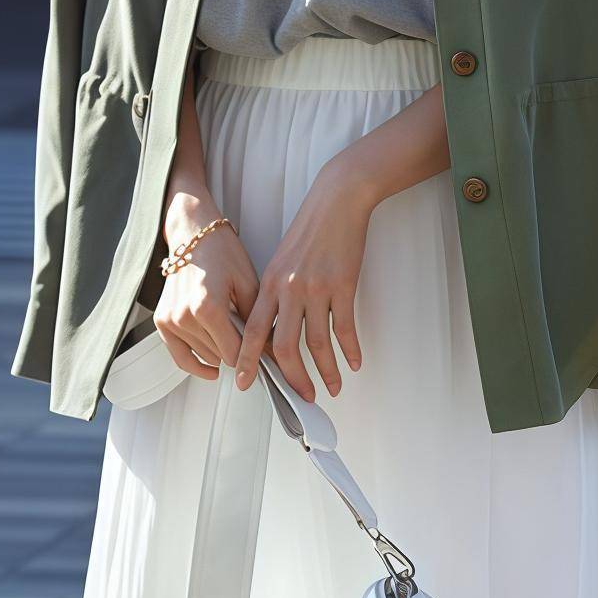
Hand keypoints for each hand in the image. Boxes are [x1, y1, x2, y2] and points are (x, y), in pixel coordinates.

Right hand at [153, 221, 260, 381]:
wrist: (192, 235)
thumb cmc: (220, 251)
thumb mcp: (249, 284)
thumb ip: (258, 321)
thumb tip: (270, 347)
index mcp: (208, 307)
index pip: (235, 353)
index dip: (252, 354)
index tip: (263, 355)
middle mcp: (184, 316)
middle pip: (220, 356)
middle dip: (237, 349)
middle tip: (248, 336)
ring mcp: (170, 320)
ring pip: (204, 357)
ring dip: (219, 350)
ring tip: (229, 329)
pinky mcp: (162, 322)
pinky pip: (179, 356)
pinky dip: (196, 364)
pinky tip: (211, 369)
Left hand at [232, 153, 374, 403]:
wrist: (337, 201)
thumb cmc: (310, 231)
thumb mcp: (282, 260)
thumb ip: (276, 293)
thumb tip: (274, 330)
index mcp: (269, 284)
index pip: (252, 330)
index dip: (247, 360)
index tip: (244, 383)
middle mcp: (288, 289)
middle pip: (285, 346)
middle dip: (293, 377)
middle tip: (302, 396)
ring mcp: (316, 288)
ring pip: (317, 343)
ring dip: (326, 371)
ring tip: (333, 388)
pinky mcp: (342, 285)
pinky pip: (344, 327)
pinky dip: (349, 350)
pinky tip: (354, 363)